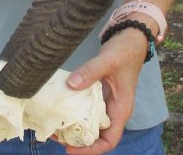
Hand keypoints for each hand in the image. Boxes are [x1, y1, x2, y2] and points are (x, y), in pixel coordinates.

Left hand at [64, 28, 147, 153]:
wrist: (129, 39)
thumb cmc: (125, 51)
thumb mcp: (109, 61)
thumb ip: (92, 72)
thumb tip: (71, 85)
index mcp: (121, 109)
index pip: (109, 140)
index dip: (91, 149)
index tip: (70, 149)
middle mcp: (113, 109)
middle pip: (96, 134)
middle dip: (76, 140)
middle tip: (54, 135)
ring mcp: (105, 101)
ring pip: (89, 122)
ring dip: (73, 126)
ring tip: (53, 125)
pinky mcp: (98, 92)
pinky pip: (85, 106)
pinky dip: (73, 110)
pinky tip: (60, 106)